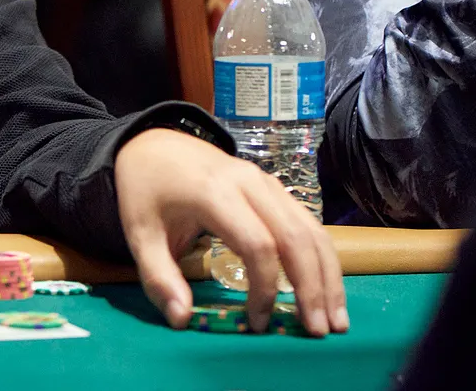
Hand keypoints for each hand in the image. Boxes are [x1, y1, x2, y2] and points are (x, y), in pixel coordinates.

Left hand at [115, 128, 346, 336]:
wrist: (151, 143)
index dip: (265, 288)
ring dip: (328, 275)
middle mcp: (249, 182)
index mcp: (214, 192)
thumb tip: (181, 319)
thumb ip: (158, 277)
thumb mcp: (139, 233)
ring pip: (311, 228)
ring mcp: (266, 181)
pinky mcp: (274, 186)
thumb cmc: (146, 190)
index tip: (258, 323)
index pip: (258, 245)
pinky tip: (325, 287)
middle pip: (295, 237)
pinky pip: (307, 222)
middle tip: (319, 332)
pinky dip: (321, 256)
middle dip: (312, 287)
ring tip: (336, 319)